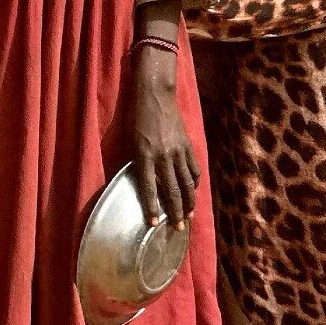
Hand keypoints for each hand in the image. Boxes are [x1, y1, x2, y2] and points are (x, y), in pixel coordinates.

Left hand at [130, 47, 197, 230]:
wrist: (155, 95)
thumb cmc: (137, 118)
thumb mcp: (132, 142)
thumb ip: (139, 163)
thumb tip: (147, 184)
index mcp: (144, 156)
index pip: (149, 188)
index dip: (152, 208)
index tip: (155, 224)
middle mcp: (163, 157)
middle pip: (171, 191)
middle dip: (175, 212)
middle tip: (178, 229)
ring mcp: (178, 151)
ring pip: (186, 184)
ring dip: (188, 203)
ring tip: (189, 217)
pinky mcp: (187, 146)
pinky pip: (193, 170)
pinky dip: (194, 184)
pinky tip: (193, 193)